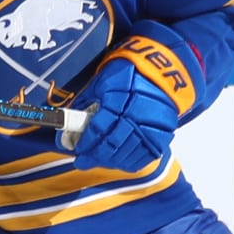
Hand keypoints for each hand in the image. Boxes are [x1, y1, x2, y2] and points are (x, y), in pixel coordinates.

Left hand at [64, 39, 191, 172]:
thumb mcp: (101, 83)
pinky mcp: (164, 134)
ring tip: (100, 161)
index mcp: (119, 97)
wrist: (159, 71)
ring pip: (129, 152)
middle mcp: (138, 112)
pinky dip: (131, 162)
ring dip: (111, 161)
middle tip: (84, 162)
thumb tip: (69, 129)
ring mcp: (153, 125)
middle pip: (113, 144)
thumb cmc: (126, 75)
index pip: (99, 128)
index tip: (78, 151)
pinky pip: (146, 156)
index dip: (87, 143)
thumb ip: (86, 105)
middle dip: (95, 156)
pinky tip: (119, 162)